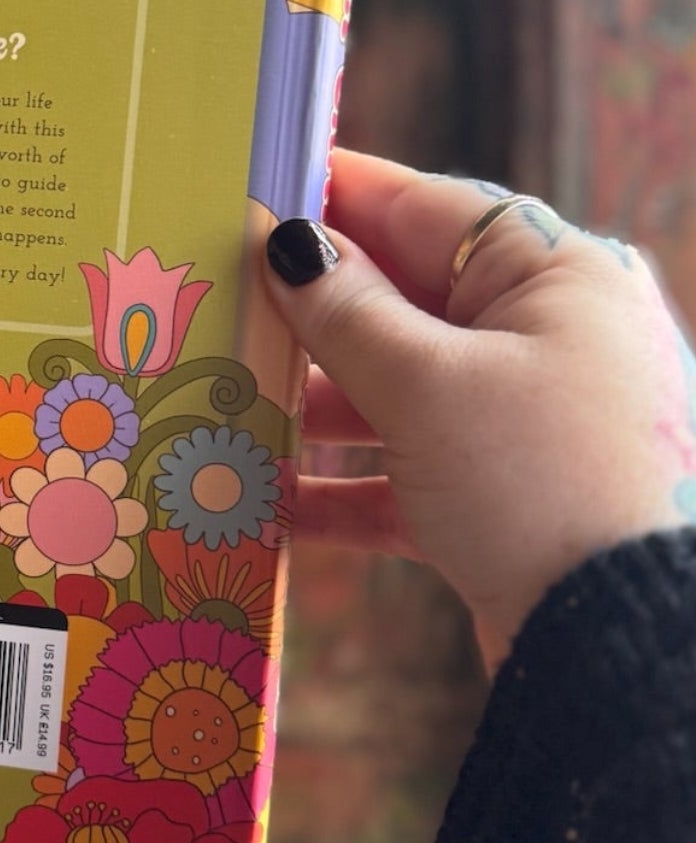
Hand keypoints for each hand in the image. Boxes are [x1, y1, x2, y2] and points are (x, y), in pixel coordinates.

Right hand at [265, 151, 695, 669]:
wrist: (628, 650)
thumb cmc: (542, 483)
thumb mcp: (427, 385)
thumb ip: (347, 312)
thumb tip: (290, 244)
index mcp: (554, 274)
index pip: (421, 208)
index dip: (330, 198)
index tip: (247, 193)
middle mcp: (548, 335)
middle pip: (401, 300)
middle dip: (308, 314)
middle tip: (213, 305)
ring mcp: (528, 419)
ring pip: (397, 389)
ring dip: (314, 406)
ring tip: (227, 403)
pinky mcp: (508, 498)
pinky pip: (407, 472)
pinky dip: (344, 485)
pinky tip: (271, 500)